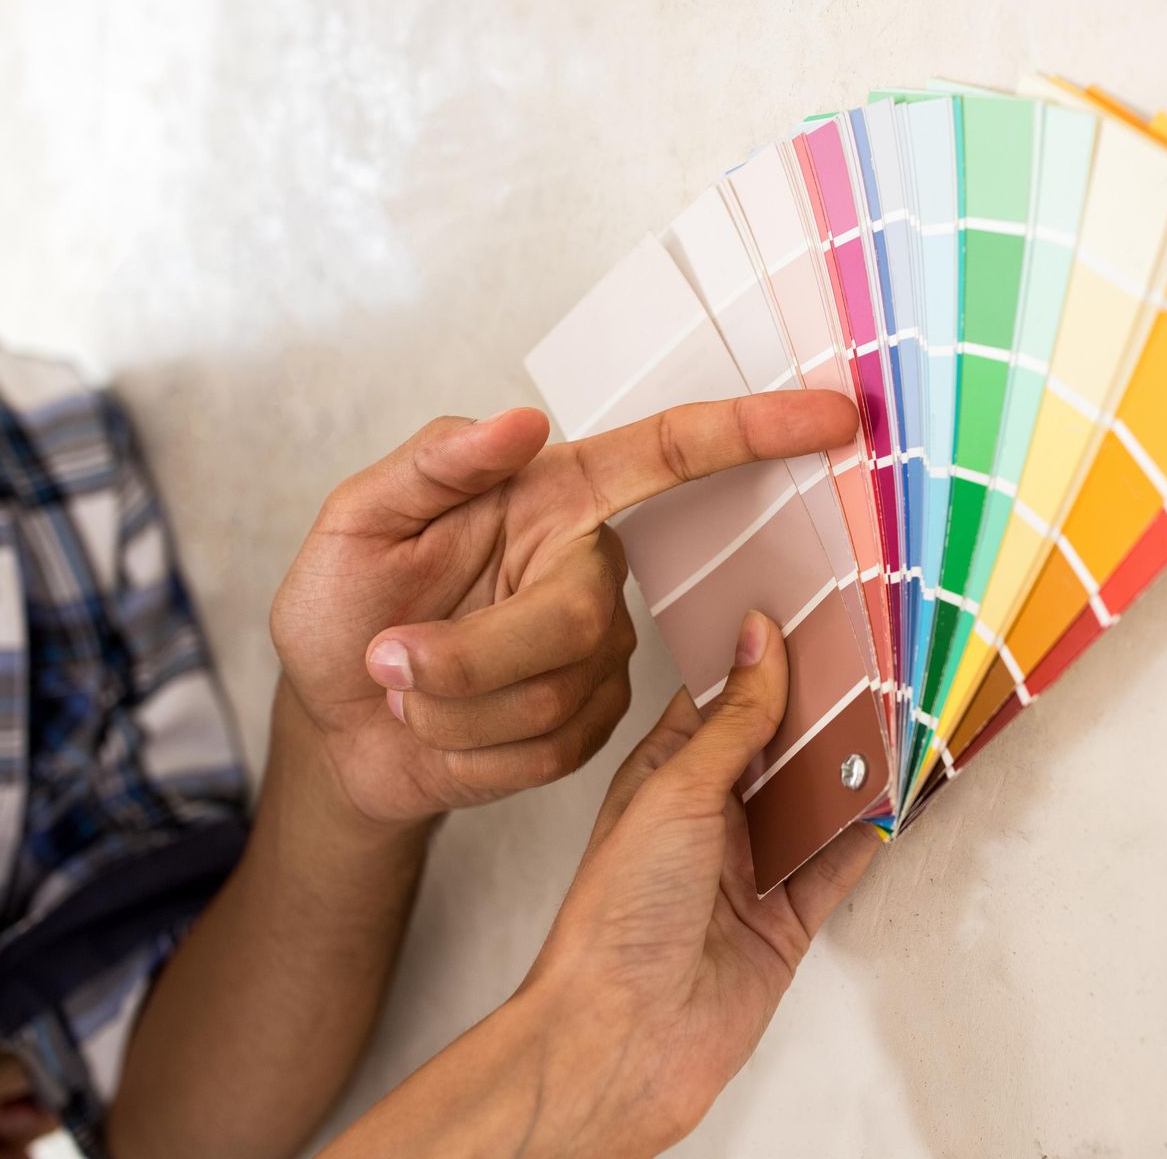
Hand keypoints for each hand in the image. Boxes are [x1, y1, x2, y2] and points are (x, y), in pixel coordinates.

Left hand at [269, 393, 858, 827]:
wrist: (335, 725)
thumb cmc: (342, 609)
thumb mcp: (356, 521)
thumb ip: (432, 465)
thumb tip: (521, 422)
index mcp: (551, 500)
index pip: (667, 457)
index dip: (752, 433)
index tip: (831, 415)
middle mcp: (588, 571)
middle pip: (578, 622)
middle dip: (471, 657)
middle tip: (387, 659)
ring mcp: (596, 656)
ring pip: (555, 697)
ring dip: (451, 705)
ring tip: (403, 685)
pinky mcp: (588, 726)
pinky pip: (544, 752)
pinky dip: (466, 750)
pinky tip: (435, 726)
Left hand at [520, 611, 879, 1152]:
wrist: (623, 1037)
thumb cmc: (618, 914)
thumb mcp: (676, 791)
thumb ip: (733, 720)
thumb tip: (760, 640)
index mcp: (665, 775)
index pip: (722, 700)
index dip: (761, 659)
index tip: (807, 612)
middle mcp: (709, 817)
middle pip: (778, 748)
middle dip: (820, 710)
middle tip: (872, 655)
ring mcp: (751, 868)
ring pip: (815, 800)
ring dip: (850, 765)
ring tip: (898, 709)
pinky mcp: (788, 918)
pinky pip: (840, 862)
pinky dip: (870, 829)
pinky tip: (898, 792)